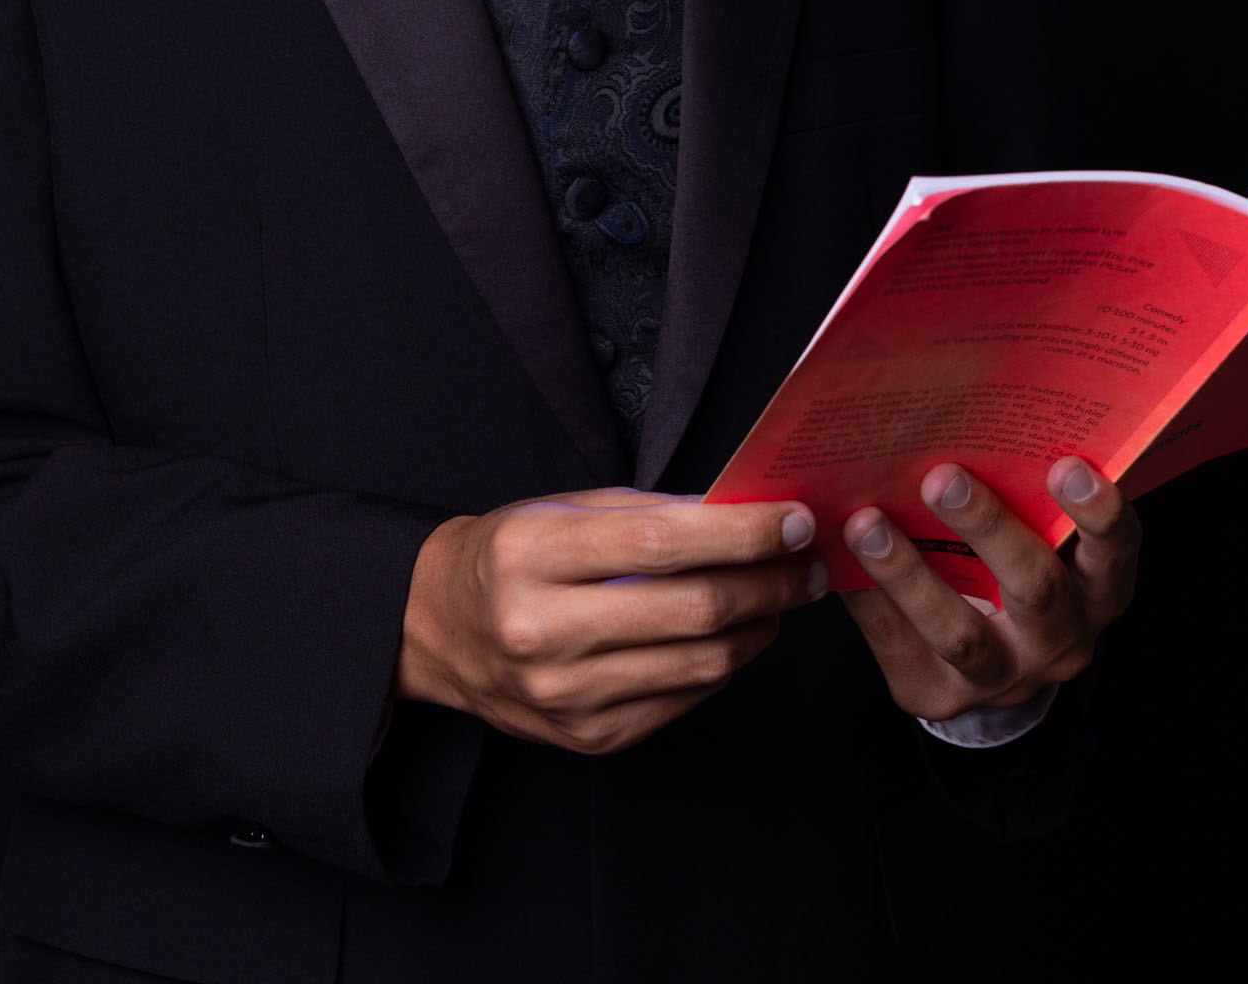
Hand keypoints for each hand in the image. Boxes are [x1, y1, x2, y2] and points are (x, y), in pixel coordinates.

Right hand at [395, 486, 824, 753]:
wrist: (439, 628)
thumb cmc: (512, 553)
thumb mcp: (564, 509)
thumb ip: (650, 512)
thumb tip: (745, 513)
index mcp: (533, 554)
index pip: (662, 542)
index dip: (742, 532)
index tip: (796, 519)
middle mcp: (544, 630)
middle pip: (693, 610)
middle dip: (769, 582)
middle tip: (808, 560)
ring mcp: (566, 696)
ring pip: (701, 664)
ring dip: (761, 626)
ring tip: (784, 595)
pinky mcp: (587, 738)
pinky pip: (682, 700)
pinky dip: (723, 663)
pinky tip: (736, 633)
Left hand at [841, 457, 1139, 718]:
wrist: (991, 665)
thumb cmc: (1010, 566)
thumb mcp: (1037, 535)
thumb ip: (1021, 489)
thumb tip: (960, 410)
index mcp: (1095, 590)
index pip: (1114, 552)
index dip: (1098, 513)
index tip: (1066, 465)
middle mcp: (1059, 639)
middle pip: (1035, 588)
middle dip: (987, 528)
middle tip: (941, 476)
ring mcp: (1000, 676)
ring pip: (958, 631)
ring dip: (908, 572)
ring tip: (865, 522)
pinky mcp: (936, 693)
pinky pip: (897, 646)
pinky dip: (866, 598)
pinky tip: (835, 559)